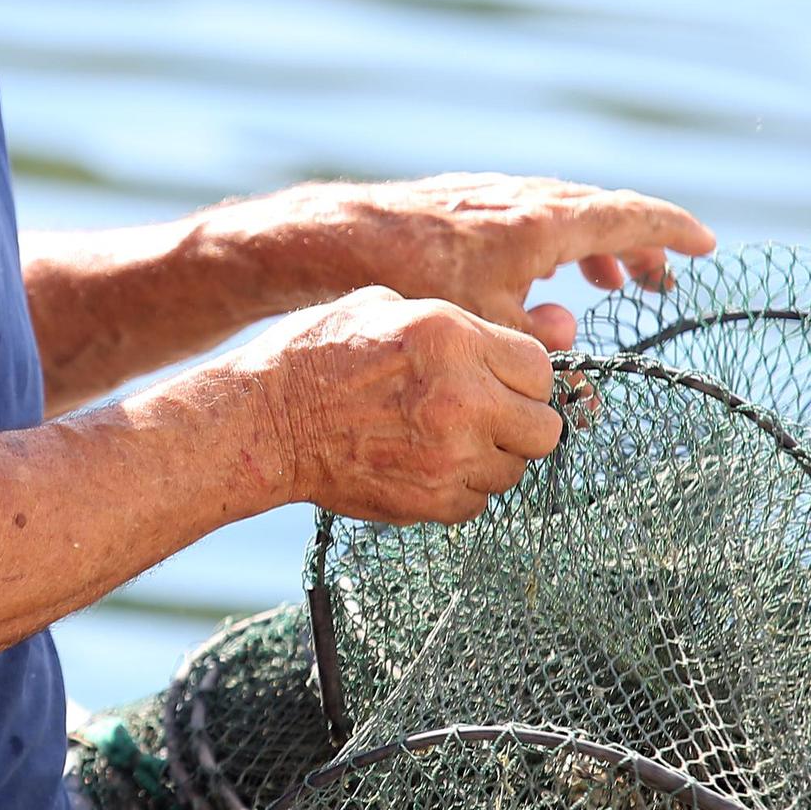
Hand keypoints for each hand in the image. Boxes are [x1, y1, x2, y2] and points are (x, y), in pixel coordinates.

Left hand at [203, 173, 716, 351]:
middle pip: (607, 216)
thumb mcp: (487, 324)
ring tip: (614, 281)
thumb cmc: (416, 283)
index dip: (674, 232)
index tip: (707, 246)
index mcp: (545, 224)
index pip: (631, 217)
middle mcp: (530, 200)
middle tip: (663, 281)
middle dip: (642, 248)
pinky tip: (548, 274)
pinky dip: (562, 245)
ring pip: (571, 216)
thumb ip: (539, 344)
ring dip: (600, 248)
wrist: (342, 238)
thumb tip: (576, 354)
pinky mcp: (474, 203)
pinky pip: (539, 219)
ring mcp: (502, 196)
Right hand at [232, 285, 561, 524]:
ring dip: (492, 459)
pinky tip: (428, 466)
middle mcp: (463, 399)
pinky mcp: (431, 501)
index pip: (541, 369)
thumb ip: (458, 326)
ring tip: (450, 442)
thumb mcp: (388, 307)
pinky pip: (478, 502)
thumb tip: (506, 345)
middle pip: (545, 429)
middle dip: (522, 423)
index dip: (524, 377)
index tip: (502, 380)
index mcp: (455, 340)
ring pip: (514, 470)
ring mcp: (450, 456)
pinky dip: (462, 489)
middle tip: (491, 418)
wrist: (266, 421)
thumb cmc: (318, 355)